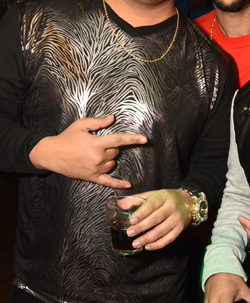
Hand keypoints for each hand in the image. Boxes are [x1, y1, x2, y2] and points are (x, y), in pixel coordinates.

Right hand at [29, 115, 146, 187]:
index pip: (119, 140)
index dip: (133, 139)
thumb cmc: (66, 138)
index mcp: (96, 143)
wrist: (51, 154)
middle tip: (97, 144)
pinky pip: (108, 182)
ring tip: (93, 154)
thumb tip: (112, 118)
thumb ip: (98, 122)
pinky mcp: (92, 177)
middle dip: (110, 147)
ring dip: (108, 159)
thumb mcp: (81, 125)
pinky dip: (119, 183)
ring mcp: (95, 169)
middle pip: (115, 152)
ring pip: (112, 164)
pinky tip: (128, 185)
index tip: (145, 139)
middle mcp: (98, 157)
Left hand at [126, 188, 192, 249]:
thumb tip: (120, 204)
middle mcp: (171, 208)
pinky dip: (158, 244)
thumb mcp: (154, 194)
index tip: (132, 220)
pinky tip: (148, 246)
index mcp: (163, 197)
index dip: (141, 213)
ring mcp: (177, 219)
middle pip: (156, 219)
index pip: (151, 205)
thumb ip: (137, 199)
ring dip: (147, 238)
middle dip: (142, 227)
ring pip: (161, 231)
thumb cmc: (168, 198)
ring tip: (136, 243)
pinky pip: (169, 239)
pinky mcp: (180, 229)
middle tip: (130, 233)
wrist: (189, 201)